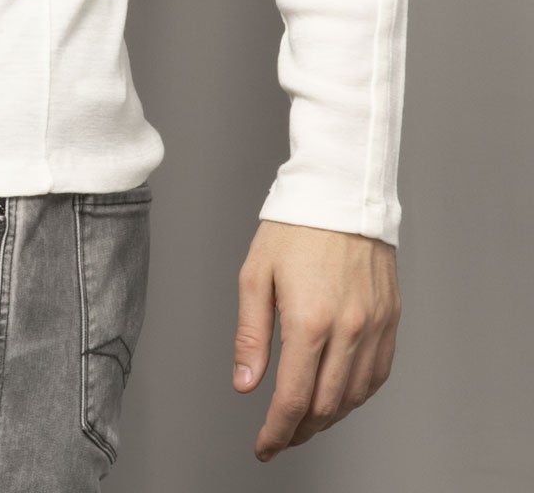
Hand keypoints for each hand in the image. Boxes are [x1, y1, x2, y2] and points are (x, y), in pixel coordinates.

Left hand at [232, 219, 400, 462]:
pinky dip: (356, 395)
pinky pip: (378, 375)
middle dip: (300, 431)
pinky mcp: (391, 319)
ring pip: (354, 397)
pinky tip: (338, 395)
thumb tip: (246, 385)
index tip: (263, 446)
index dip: (276, 432)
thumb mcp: (256, 274)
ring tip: (304, 420)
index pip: (294, 400)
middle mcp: (349, 329)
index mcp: (310, 320)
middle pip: (326, 407)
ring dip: (328, 418)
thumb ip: (251, 336)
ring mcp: (374, 326)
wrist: (342, 192)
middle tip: (279, 436)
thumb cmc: (295, 228)